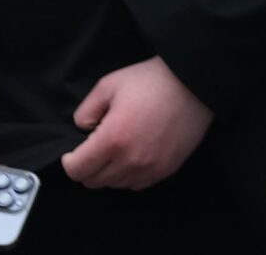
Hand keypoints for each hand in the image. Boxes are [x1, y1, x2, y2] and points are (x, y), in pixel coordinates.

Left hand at [63, 56, 213, 190]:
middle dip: (88, 167)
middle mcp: (131, 160)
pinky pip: (137, 184)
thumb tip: (82, 130)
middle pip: (94, 182)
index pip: (77, 170)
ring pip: (115, 185)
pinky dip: (130, 175)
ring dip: (109, 172)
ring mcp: (151, 168)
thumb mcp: (110, 84)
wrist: (195, 82)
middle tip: (96, 147)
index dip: (70, 161)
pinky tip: (134, 155)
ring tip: (117, 150)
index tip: (75, 151)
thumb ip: (86, 110)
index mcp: (113, 139)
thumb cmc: (152, 80)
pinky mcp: (167, 169)